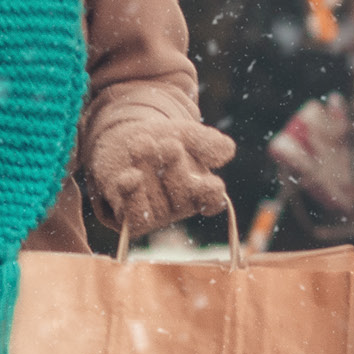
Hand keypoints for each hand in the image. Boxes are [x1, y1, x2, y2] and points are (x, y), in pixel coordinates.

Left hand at [88, 119, 233, 235]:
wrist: (126, 141)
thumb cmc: (163, 140)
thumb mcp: (186, 135)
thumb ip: (207, 142)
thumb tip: (227, 150)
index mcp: (201, 190)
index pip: (212, 200)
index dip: (212, 194)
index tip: (212, 183)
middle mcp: (180, 207)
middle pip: (183, 196)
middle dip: (176, 169)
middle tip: (169, 144)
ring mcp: (156, 215)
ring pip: (157, 202)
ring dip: (149, 171)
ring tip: (142, 144)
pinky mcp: (132, 218)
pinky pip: (135, 216)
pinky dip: (132, 195)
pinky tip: (129, 176)